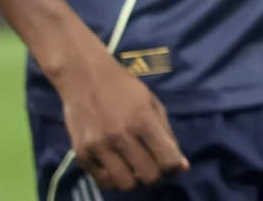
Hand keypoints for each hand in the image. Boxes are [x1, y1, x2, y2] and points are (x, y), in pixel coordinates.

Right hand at [54, 51, 188, 191]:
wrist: (84, 76)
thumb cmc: (124, 87)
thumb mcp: (152, 103)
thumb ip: (167, 135)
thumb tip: (181, 167)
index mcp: (144, 120)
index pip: (167, 161)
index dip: (173, 168)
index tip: (170, 164)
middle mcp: (121, 136)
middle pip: (148, 177)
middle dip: (155, 176)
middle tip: (151, 168)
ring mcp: (99, 146)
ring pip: (124, 185)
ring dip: (133, 182)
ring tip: (133, 170)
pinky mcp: (81, 153)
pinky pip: (102, 181)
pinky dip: (112, 179)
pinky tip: (115, 167)